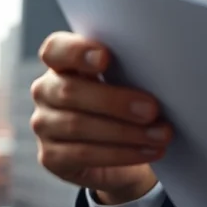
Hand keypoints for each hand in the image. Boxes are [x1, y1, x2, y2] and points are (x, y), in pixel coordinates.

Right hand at [30, 31, 171, 204]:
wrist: (125, 155)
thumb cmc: (128, 106)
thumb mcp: (129, 83)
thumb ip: (131, 70)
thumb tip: (163, 70)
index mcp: (63, 63)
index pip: (55, 49)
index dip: (76, 52)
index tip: (106, 57)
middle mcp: (46, 91)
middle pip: (70, 91)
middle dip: (115, 101)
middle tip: (152, 109)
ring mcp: (44, 125)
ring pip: (78, 125)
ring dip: (126, 132)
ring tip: (161, 134)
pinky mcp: (51, 157)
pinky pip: (84, 154)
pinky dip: (121, 153)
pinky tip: (147, 151)